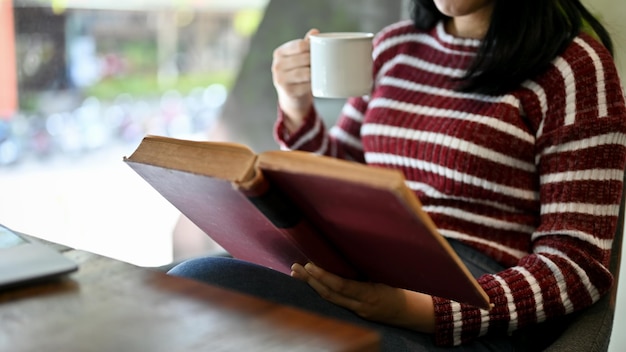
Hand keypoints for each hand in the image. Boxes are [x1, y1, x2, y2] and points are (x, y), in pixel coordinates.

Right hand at [271, 29, 318, 131]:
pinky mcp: (288, 91)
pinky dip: (314, 85)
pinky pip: (306, 86)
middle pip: (304, 58)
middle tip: (326, 63)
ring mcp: (280, 79)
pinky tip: (318, 84)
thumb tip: (315, 32)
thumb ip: (306, 45)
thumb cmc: (298, 72)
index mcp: (279, 53)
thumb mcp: (298, 58)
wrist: (291, 97)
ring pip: (305, 73)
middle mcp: (277, 65)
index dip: (313, 47)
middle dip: (317, 60)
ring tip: (323, 72)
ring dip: (316, 72)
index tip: (322, 50)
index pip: (300, 45)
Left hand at [291, 262, 435, 332]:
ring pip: (330, 299)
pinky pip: (336, 301)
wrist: (414, 312)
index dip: (323, 276)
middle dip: (310, 281)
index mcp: (371, 294)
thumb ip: (371, 266)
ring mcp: (358, 311)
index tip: (310, 265)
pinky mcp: (357, 312)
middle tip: (295, 267)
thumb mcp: (390, 275)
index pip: (341, 286)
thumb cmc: (405, 287)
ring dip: (312, 285)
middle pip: (329, 294)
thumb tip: (352, 246)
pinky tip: (313, 282)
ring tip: (297, 274)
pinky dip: (322, 290)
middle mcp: (362, 306)